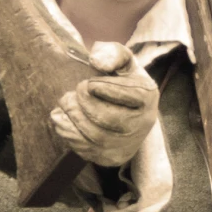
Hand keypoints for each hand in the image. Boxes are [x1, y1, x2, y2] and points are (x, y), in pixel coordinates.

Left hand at [49, 42, 158, 165]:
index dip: (99, 86)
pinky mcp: (109, 158)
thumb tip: (96, 61)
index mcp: (148, 96)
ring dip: (71, 115)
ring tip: (66, 102)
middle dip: (81, 101)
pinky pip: (83, 147)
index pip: (124, 93)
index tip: (90, 83)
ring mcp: (126, 145)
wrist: (129, 116)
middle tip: (74, 91)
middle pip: (105, 117)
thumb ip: (113, 54)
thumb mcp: (124, 63)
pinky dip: (67, 130)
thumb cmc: (123, 83)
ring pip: (92, 135)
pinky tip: (63, 117)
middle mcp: (142, 124)